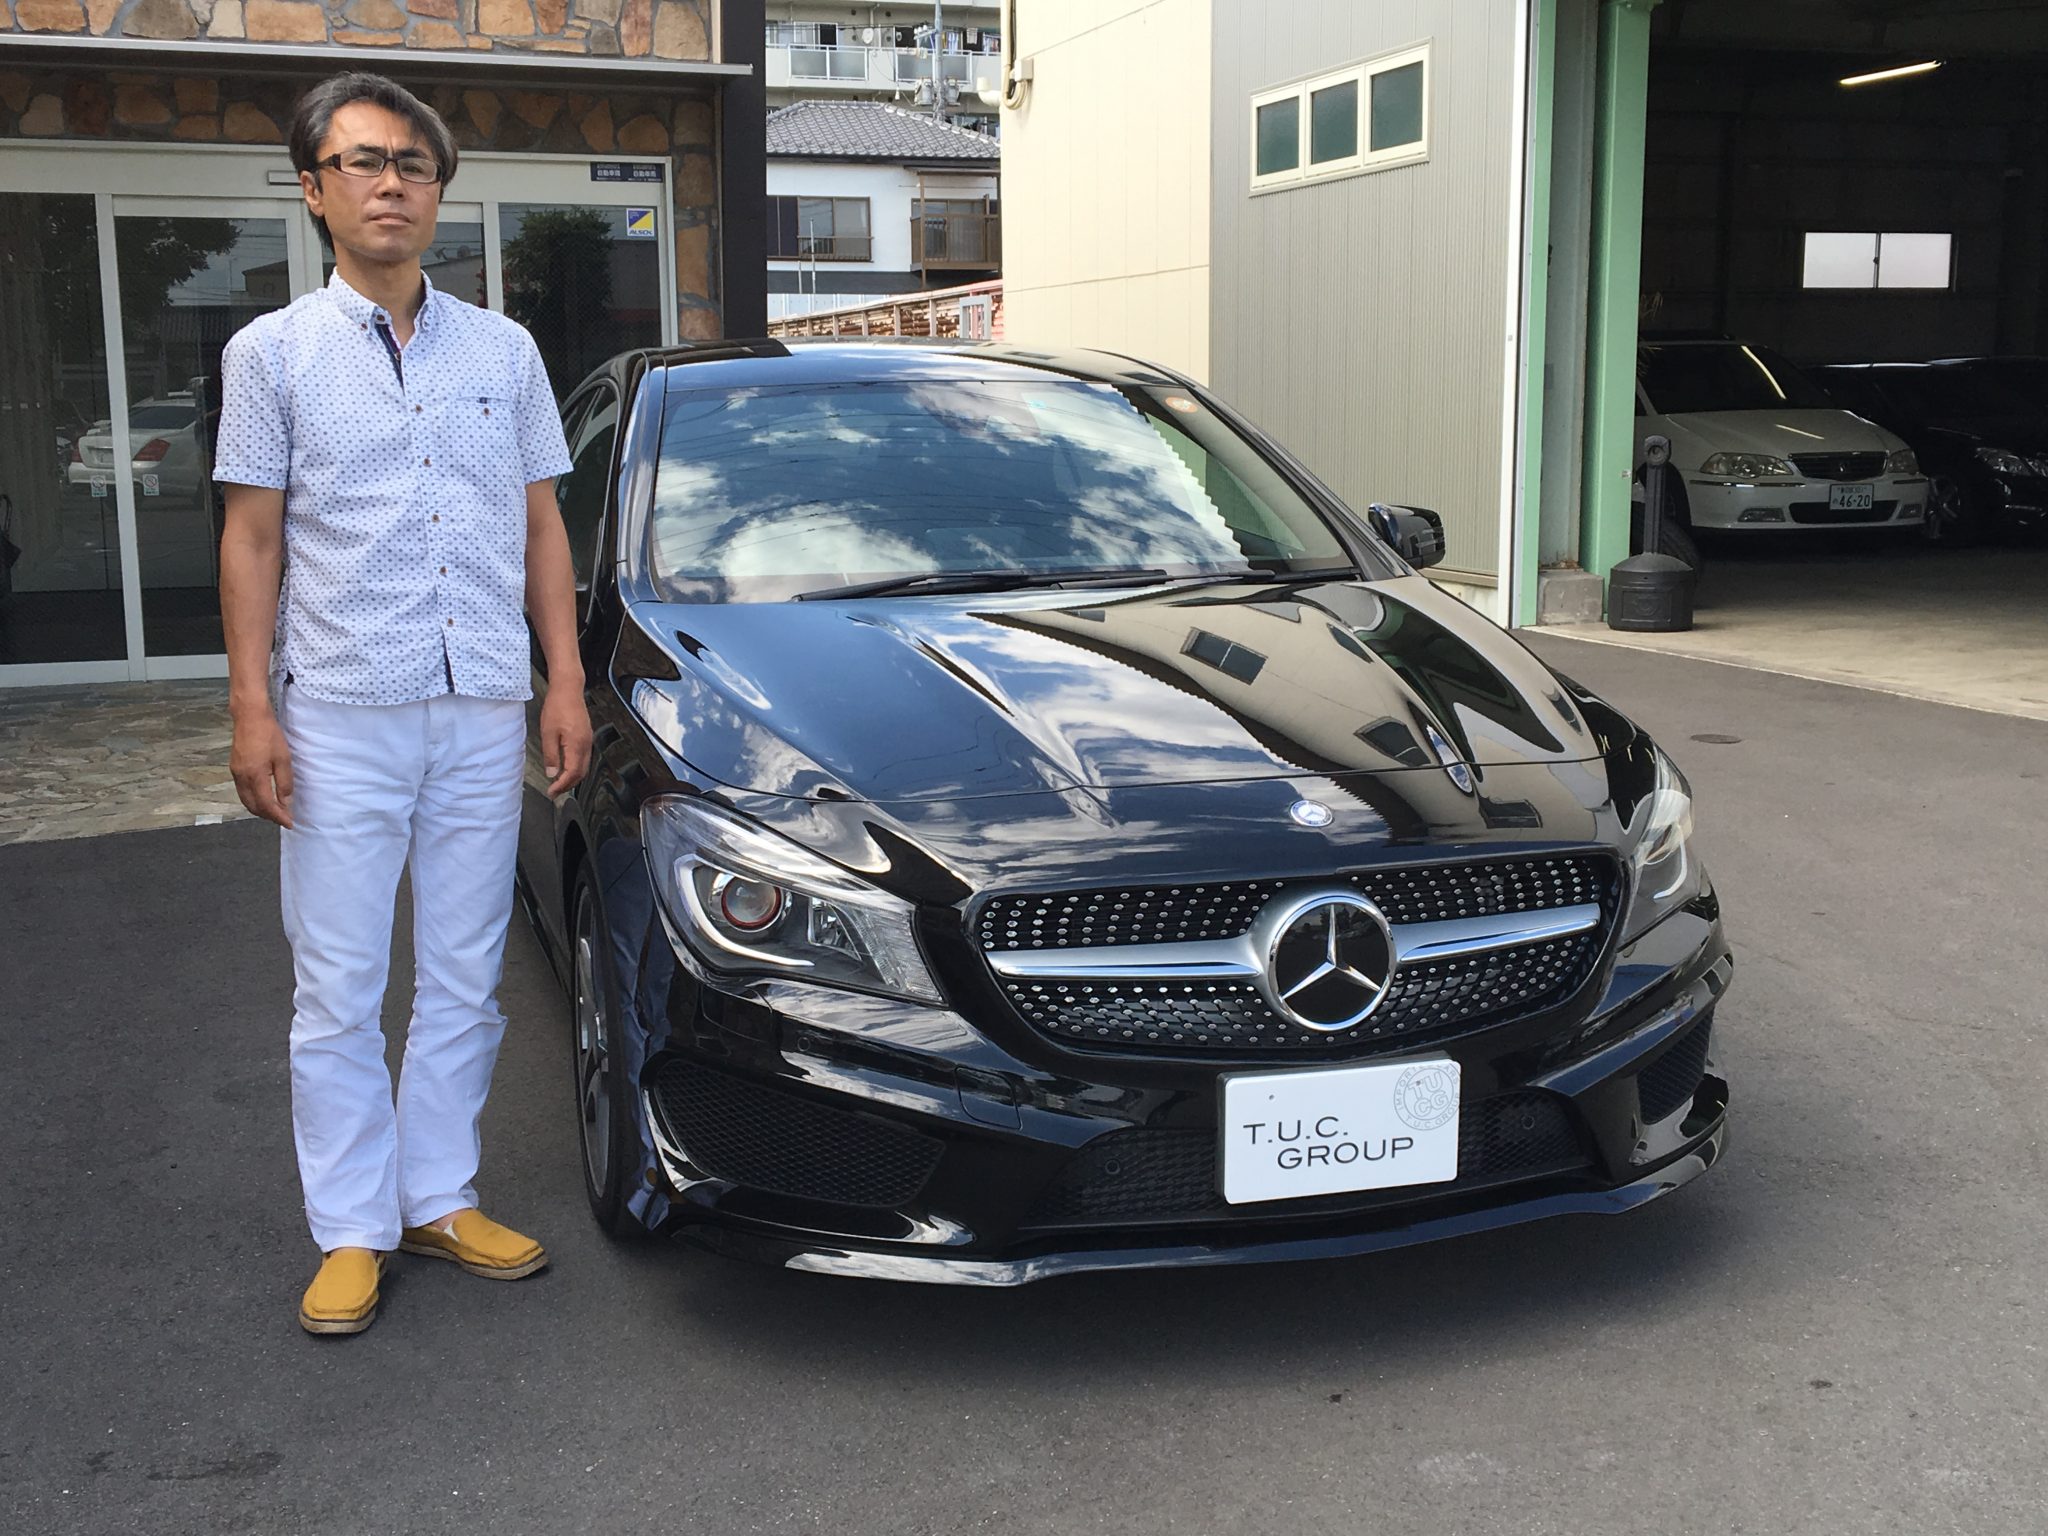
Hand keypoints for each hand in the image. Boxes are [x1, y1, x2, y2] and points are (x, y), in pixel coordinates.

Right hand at [230, 710, 295, 827]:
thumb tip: (286, 803)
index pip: (266, 805)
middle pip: (253, 806)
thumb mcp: (283, 759)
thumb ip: (284, 783)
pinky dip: (253, 800)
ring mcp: (235, 773)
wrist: (249, 716)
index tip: (289, 823)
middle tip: (284, 818)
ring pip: (246, 800)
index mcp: (254, 776)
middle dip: (268, 816)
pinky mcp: (234, 768)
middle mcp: (241, 778)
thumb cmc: (269, 734)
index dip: (278, 816)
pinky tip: (263, 798)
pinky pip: (242, 791)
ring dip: (260, 809)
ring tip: (276, 811)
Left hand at [539, 687, 593, 796]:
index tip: (552, 792)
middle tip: (555, 791)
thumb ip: (551, 755)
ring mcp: (588, 740)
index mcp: (577, 745)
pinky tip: (566, 766)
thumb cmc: (558, 707)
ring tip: (559, 782)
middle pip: (581, 773)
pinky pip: (583, 758)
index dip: (562, 786)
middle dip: (568, 785)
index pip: (572, 774)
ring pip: (583, 766)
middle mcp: (586, 745)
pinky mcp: (586, 736)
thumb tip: (552, 773)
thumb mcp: (548, 733)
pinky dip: (575, 767)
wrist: (568, 689)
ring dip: (572, 777)